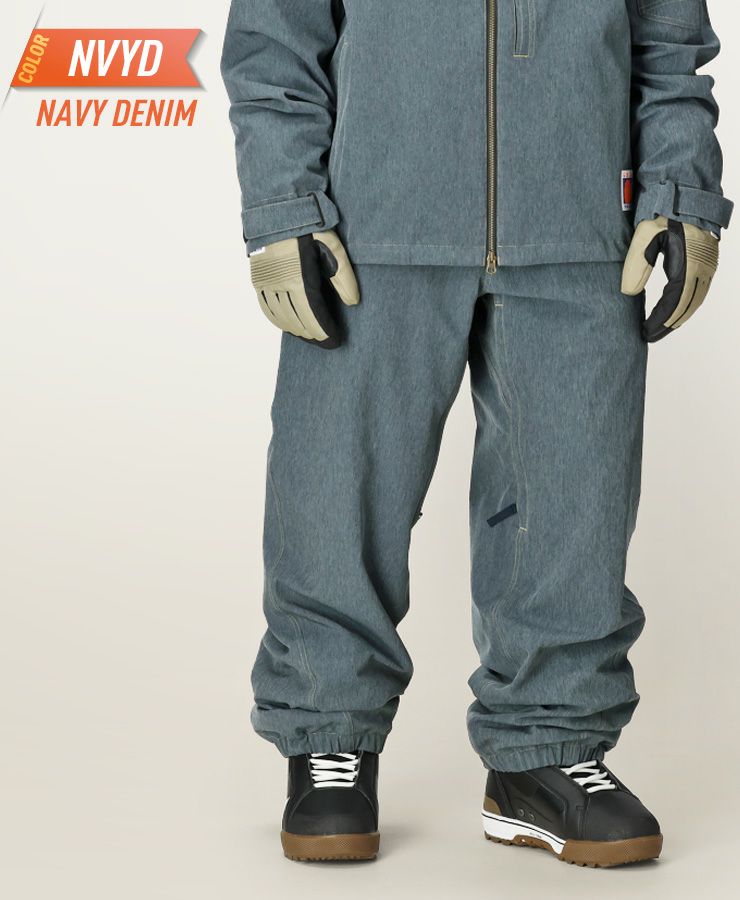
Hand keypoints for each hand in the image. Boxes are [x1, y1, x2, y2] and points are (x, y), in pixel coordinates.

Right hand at [249, 230, 359, 348]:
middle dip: (313, 334)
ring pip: (281, 317)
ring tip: (311, 336)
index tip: (334, 342)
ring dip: (297, 330)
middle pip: (297, 320)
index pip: (313, 315)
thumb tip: (353, 302)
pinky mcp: (258, 280)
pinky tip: (290, 326)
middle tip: (326, 342)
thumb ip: (343, 276)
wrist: (277, 210)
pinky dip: (279, 321)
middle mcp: (279, 283)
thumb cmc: (308, 227)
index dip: (324, 332)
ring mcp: (266, 283)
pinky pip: (267, 308)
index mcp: (299, 277)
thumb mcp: (332, 246)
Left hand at [621, 217, 718, 342]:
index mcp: (688, 262)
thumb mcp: (644, 235)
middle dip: (668, 324)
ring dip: (678, 317)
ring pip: (696, 300)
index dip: (660, 321)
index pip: (675, 302)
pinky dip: (686, 305)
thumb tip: (629, 292)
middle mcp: (703, 266)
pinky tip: (674, 312)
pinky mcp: (708, 262)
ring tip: (660, 329)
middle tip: (650, 337)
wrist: (686, 193)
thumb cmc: (664, 212)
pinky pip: (699, 291)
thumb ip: (636, 264)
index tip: (645, 333)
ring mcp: (708, 264)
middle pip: (687, 306)